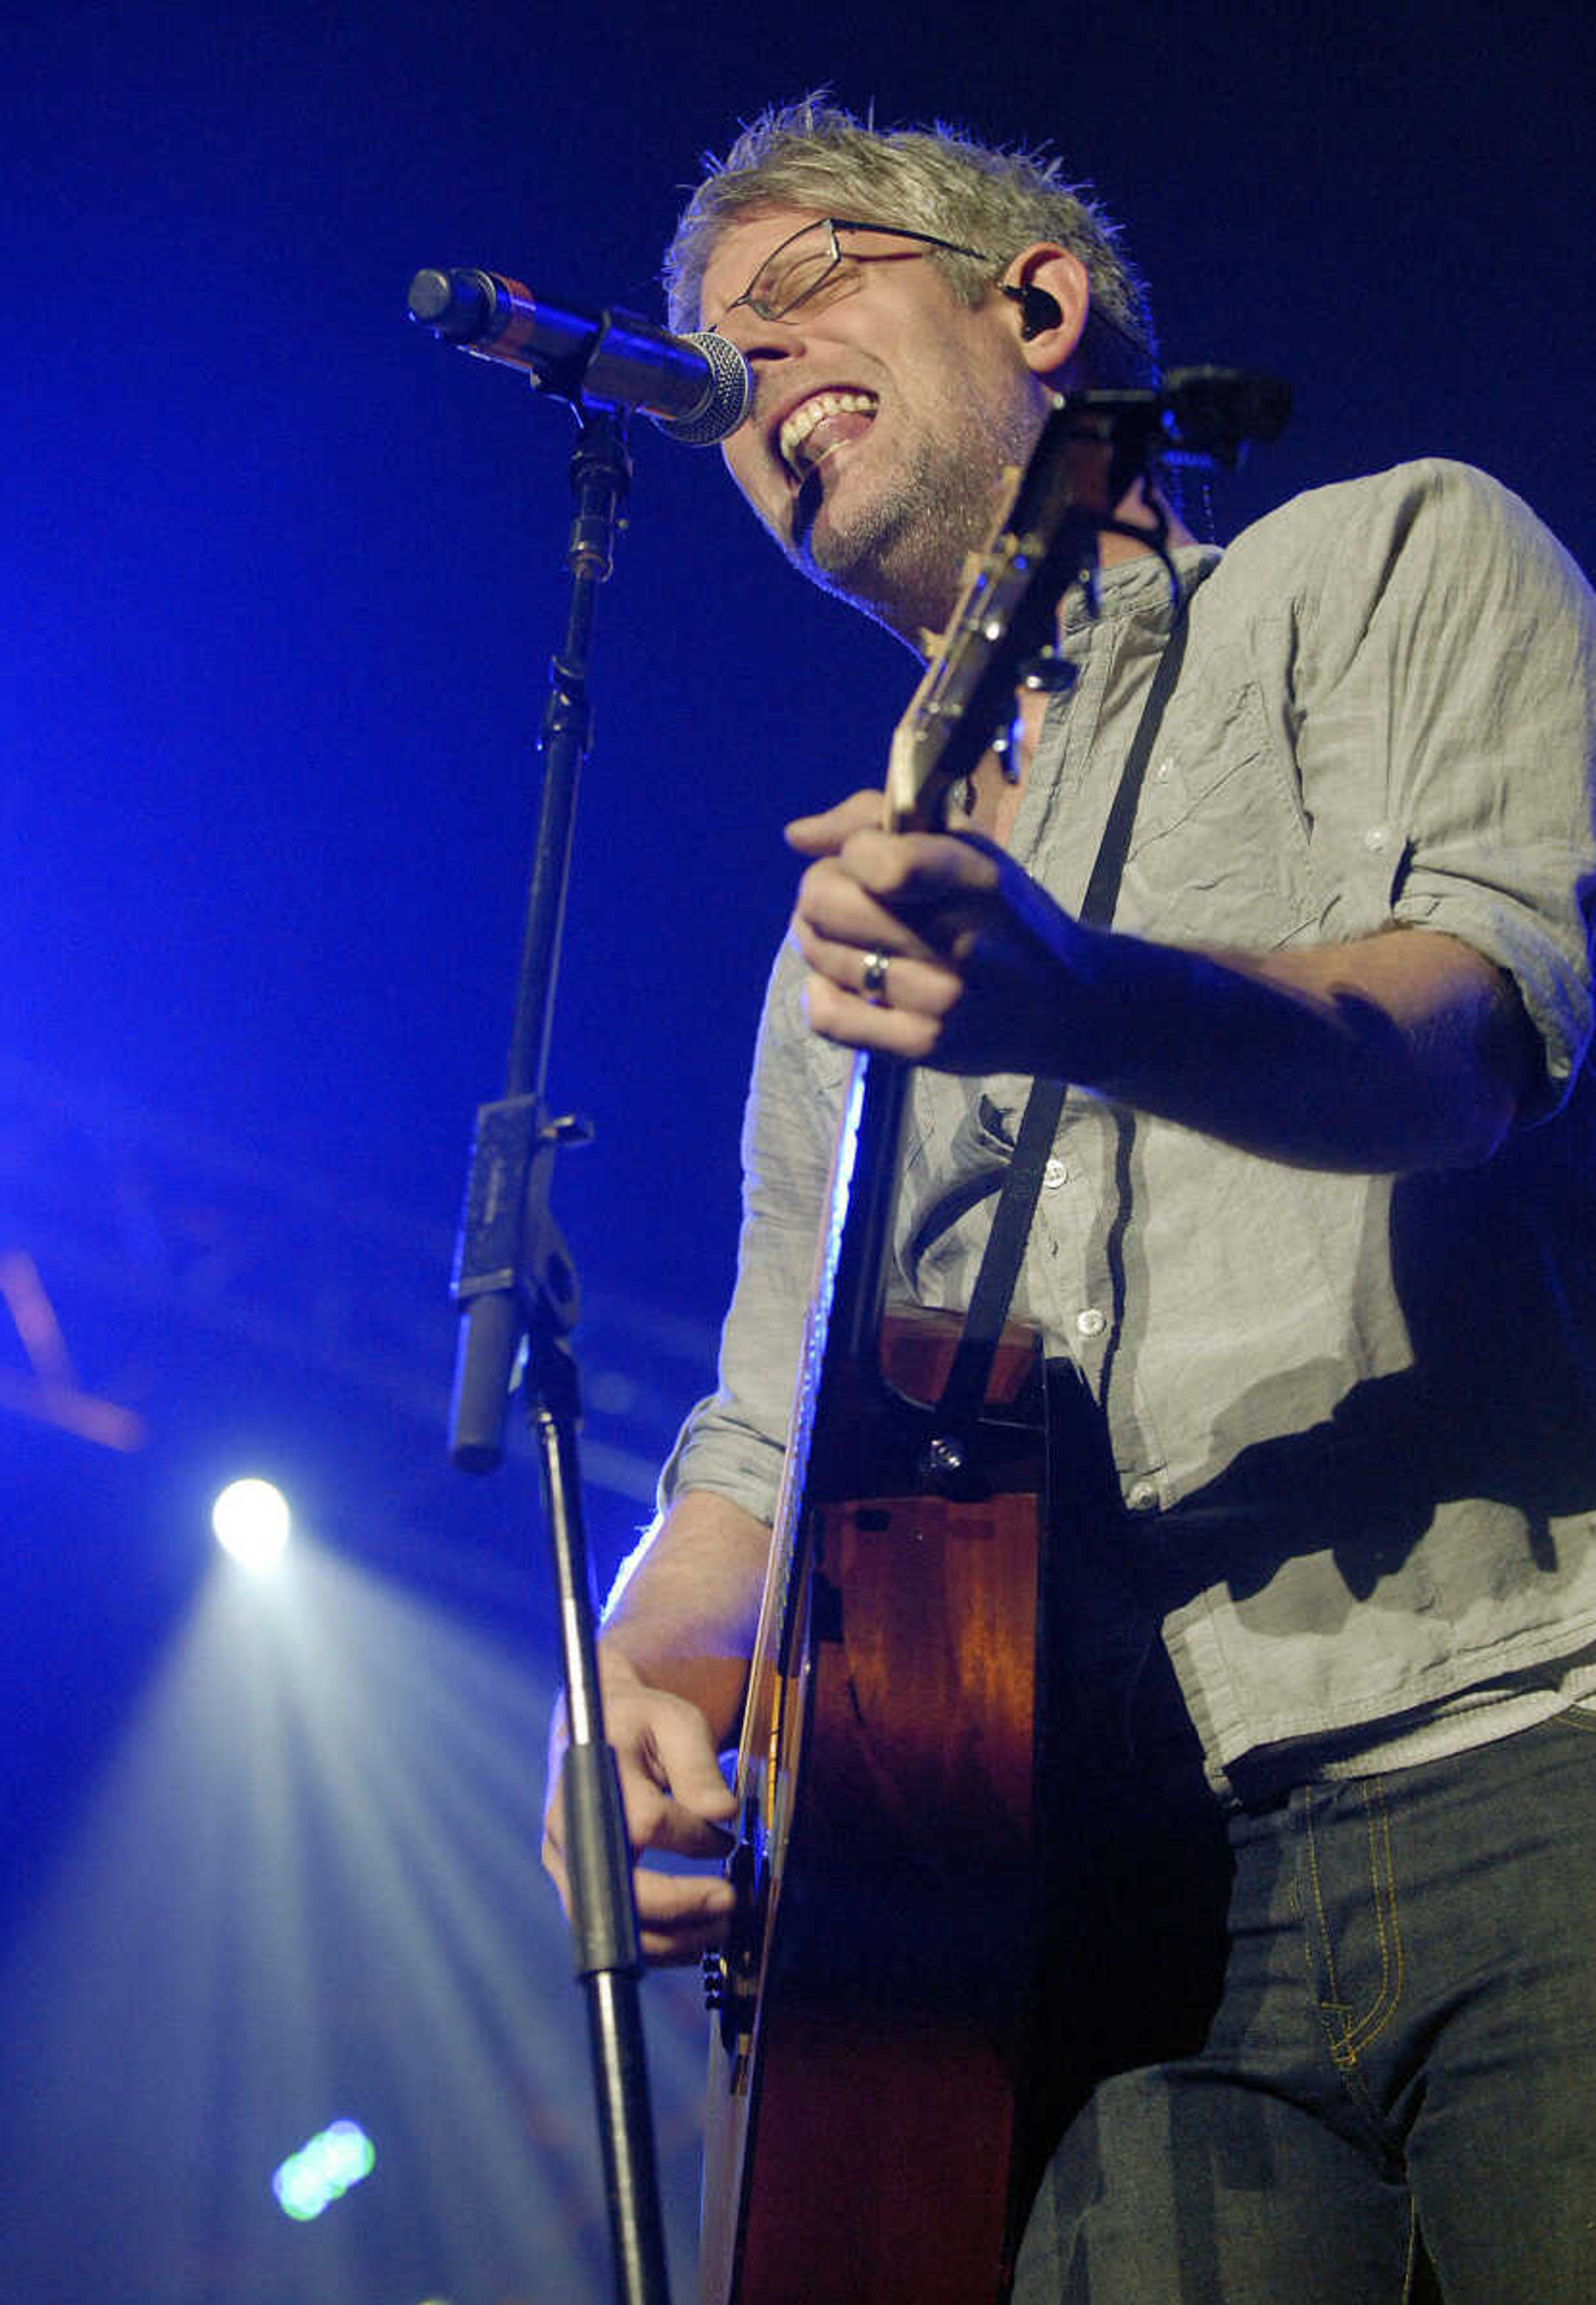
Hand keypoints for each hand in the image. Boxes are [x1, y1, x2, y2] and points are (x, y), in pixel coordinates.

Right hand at [542, 1650, 737, 1964]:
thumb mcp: (677, 1722)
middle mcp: (570, 1824)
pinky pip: (610, 1929)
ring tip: (720, 1927)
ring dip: (672, 1938)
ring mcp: (567, 1860)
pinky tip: (693, 1934)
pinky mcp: (576, 1883)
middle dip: (680, 1905)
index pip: (644, 1823)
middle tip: (730, 1901)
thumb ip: (698, 1765)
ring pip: (610, 1923)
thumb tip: (722, 1812)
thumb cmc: (642, 1723)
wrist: (602, 1725)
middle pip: (618, 1888)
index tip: (725, 1836)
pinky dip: (656, 1943)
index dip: (693, 1838)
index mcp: (594, 1775)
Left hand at [786, 790, 1099, 1077]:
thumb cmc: (1005, 916)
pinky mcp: (921, 1045)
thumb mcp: (968, 848)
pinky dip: (821, 993)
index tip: (869, 859)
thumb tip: (796, 836)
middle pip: (823, 902)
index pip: (869, 857)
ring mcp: (937, 998)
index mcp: (972, 878)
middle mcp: (956, 939)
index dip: (851, 852)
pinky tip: (846, 982)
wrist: (1065, 1004)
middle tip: (847, 901)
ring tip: (856, 940)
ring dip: (823, 941)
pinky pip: (826, 1015)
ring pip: (819, 954)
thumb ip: (879, 822)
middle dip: (823, 891)